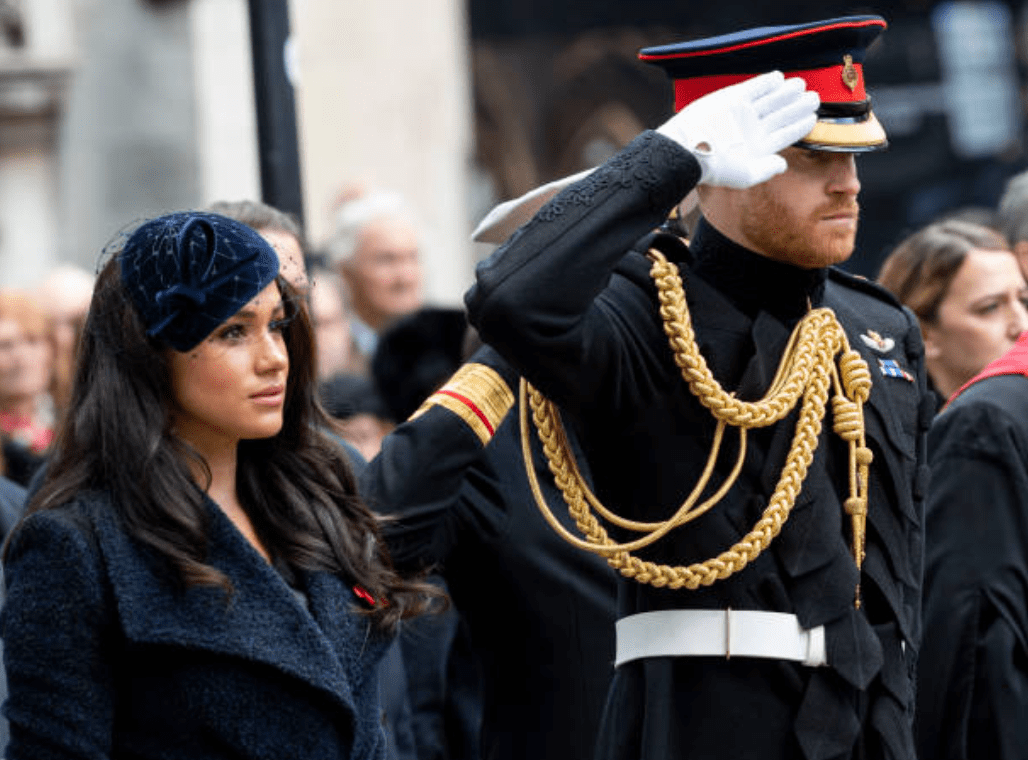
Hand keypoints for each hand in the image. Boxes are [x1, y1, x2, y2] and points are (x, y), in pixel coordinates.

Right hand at [656, 71, 818, 188]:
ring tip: (801, 85)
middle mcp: (752, 129)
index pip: (785, 134)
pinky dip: (766, 82)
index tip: (813, 117)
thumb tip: (783, 164)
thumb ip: (766, 170)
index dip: (800, 125)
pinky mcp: (731, 98)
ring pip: (771, 100)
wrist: (688, 148)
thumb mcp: (745, 176)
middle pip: (781, 114)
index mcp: (758, 147)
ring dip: (787, 92)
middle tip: (814, 97)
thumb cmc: (714, 167)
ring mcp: (743, 113)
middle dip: (798, 105)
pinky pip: (753, 88)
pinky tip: (779, 78)